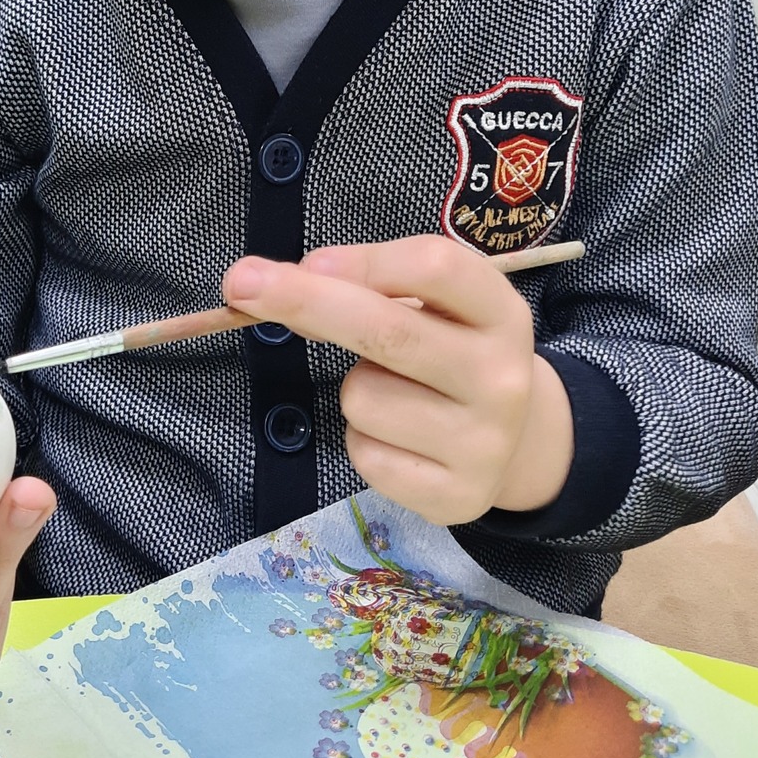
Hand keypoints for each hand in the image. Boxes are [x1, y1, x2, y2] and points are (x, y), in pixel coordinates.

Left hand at [224, 234, 572, 525]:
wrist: (517, 442)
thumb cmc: (453, 353)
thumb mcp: (436, 307)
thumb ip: (372, 288)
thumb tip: (285, 287)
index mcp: (501, 313)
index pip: (434, 268)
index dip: (364, 261)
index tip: (308, 261)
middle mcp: (502, 376)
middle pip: (388, 330)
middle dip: (304, 301)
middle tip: (240, 283)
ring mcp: (484, 442)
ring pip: (362, 397)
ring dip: (353, 389)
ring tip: (393, 392)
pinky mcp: (457, 496)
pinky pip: (365, 453)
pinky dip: (362, 439)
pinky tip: (398, 436)